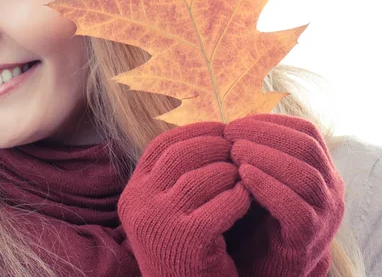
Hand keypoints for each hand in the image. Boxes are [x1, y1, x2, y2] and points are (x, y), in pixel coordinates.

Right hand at [118, 121, 250, 276]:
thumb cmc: (187, 251)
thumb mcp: (168, 210)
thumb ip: (175, 177)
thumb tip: (206, 133)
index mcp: (133, 193)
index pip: (161, 145)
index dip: (193, 131)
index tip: (221, 129)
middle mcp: (139, 204)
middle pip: (180, 155)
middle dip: (215, 146)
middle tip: (239, 147)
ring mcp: (159, 223)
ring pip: (201, 177)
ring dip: (229, 172)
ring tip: (244, 175)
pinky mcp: (186, 242)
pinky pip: (221, 205)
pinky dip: (238, 197)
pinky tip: (248, 199)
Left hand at [223, 113, 345, 275]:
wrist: (264, 264)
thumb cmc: (257, 213)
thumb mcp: (264, 175)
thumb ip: (259, 149)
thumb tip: (234, 118)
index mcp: (322, 168)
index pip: (307, 131)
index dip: (271, 122)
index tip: (238, 122)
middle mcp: (331, 189)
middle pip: (307, 148)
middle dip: (265, 135)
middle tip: (231, 134)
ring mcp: (325, 216)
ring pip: (305, 176)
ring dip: (264, 157)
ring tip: (234, 152)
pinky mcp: (308, 239)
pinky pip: (295, 208)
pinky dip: (268, 186)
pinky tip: (243, 177)